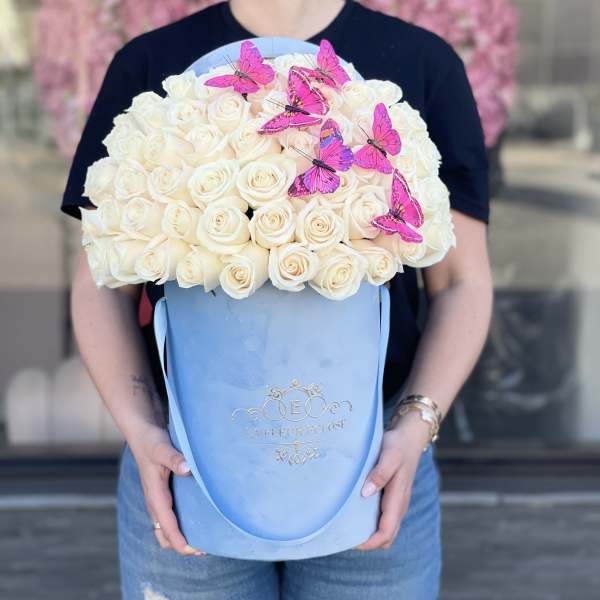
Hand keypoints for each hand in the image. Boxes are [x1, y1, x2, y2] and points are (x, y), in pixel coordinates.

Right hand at [128, 422, 205, 556]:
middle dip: (183, 545)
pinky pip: (170, 517)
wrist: (142, 432)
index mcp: (154, 495)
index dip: (180, 541)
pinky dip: (182, 525)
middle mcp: (155, 502)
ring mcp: (158, 499)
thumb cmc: (152, 440)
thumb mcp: (162, 448)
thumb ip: (174, 458)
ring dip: (182, 537)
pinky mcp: (163, 494)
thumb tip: (187, 468)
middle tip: (206, 547)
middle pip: (165, 535)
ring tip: (206, 539)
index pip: (167, 527)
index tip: (196, 550)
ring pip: (167, 528)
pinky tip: (199, 519)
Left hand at [355, 410, 430, 550]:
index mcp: (398, 499)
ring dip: (370, 532)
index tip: (351, 541)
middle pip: (386, 537)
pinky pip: (383, 518)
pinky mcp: (392, 497)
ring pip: (385, 529)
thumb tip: (366, 493)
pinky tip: (356, 511)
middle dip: (368, 542)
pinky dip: (371, 522)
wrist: (409, 438)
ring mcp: (396, 503)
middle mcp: (398, 505)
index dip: (370, 542)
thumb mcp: (388, 456)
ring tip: (347, 526)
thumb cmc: (398, 446)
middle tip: (345, 535)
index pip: (386, 532)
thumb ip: (379, 474)